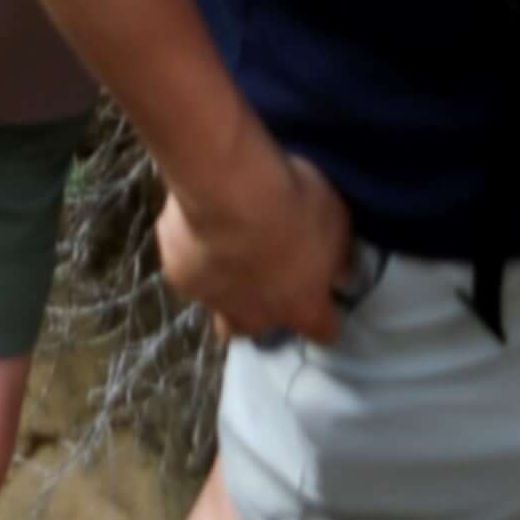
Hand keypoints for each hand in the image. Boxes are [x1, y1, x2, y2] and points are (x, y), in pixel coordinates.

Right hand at [154, 141, 360, 345]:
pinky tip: (197, 222)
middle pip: (256, 330)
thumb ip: (337, 254)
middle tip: (262, 272)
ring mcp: (213, 299)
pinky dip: (193, 250)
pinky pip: (187, 267)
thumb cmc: (292, 203)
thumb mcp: (336, 221)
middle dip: (260, 309)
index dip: (324, 313)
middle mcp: (256, 316)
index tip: (324, 294)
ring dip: (224, 284)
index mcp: (302, 307)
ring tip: (225, 247)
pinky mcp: (179, 274)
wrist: (228, 188)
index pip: (323, 331)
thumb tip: (340, 273)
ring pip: (218, 305)